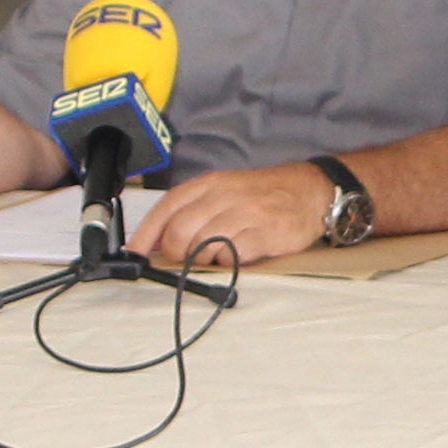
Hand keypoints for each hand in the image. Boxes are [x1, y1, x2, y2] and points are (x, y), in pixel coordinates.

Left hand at [143, 161, 337, 271]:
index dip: (146, 234)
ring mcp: (246, 214)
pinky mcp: (265, 234)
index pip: (167, 207)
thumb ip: (193, 210)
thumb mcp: (225, 190)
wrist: (313, 190)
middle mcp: (225, 196)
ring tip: (214, 257)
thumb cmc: (264, 194)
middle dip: (176, 253)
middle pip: (180, 232)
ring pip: (203, 245)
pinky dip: (226, 263)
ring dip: (202, 260)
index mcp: (210, 183)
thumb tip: (158, 240)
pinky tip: (234, 257)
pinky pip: (232, 256)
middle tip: (185, 259)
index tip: (135, 254)